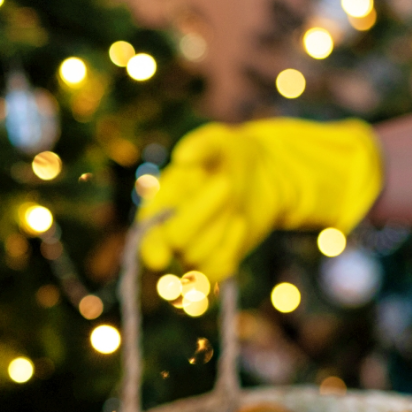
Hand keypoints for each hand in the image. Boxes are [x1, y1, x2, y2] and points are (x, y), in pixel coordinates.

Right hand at [138, 118, 382, 281]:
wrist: (264, 175)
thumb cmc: (232, 155)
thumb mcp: (219, 141)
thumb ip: (201, 145)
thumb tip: (182, 158)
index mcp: (158, 205)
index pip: (146, 235)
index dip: (151, 249)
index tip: (159, 258)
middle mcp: (167, 233)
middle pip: (176, 242)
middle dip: (201, 214)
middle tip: (226, 184)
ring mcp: (190, 252)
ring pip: (198, 257)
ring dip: (220, 228)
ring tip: (235, 202)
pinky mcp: (214, 263)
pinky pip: (217, 270)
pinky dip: (230, 247)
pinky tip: (239, 223)